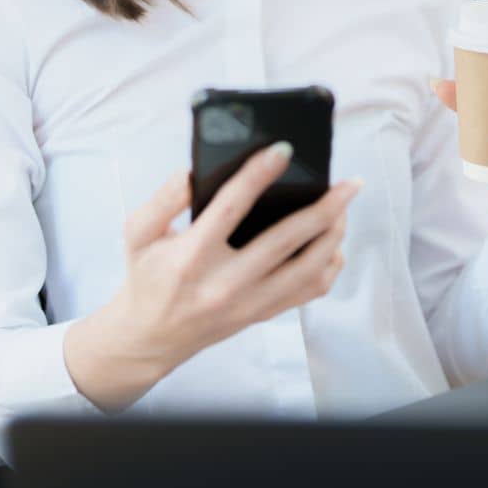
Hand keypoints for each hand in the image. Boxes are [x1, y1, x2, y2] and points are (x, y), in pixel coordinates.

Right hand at [110, 145, 362, 377]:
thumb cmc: (147, 276)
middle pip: (284, 241)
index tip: (284, 150)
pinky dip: (329, 266)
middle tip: (349, 183)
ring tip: (344, 207)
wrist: (150, 337)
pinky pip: (308, 293)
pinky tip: (333, 243)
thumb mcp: (138, 233)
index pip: (230, 208)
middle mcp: (224, 284)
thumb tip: (194, 172)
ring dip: (333, 236)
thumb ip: (163, 198)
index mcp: (191, 257)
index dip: (258, 175)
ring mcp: (248, 304)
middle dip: (323, 209)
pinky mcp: (261, 314)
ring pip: (306, 270)